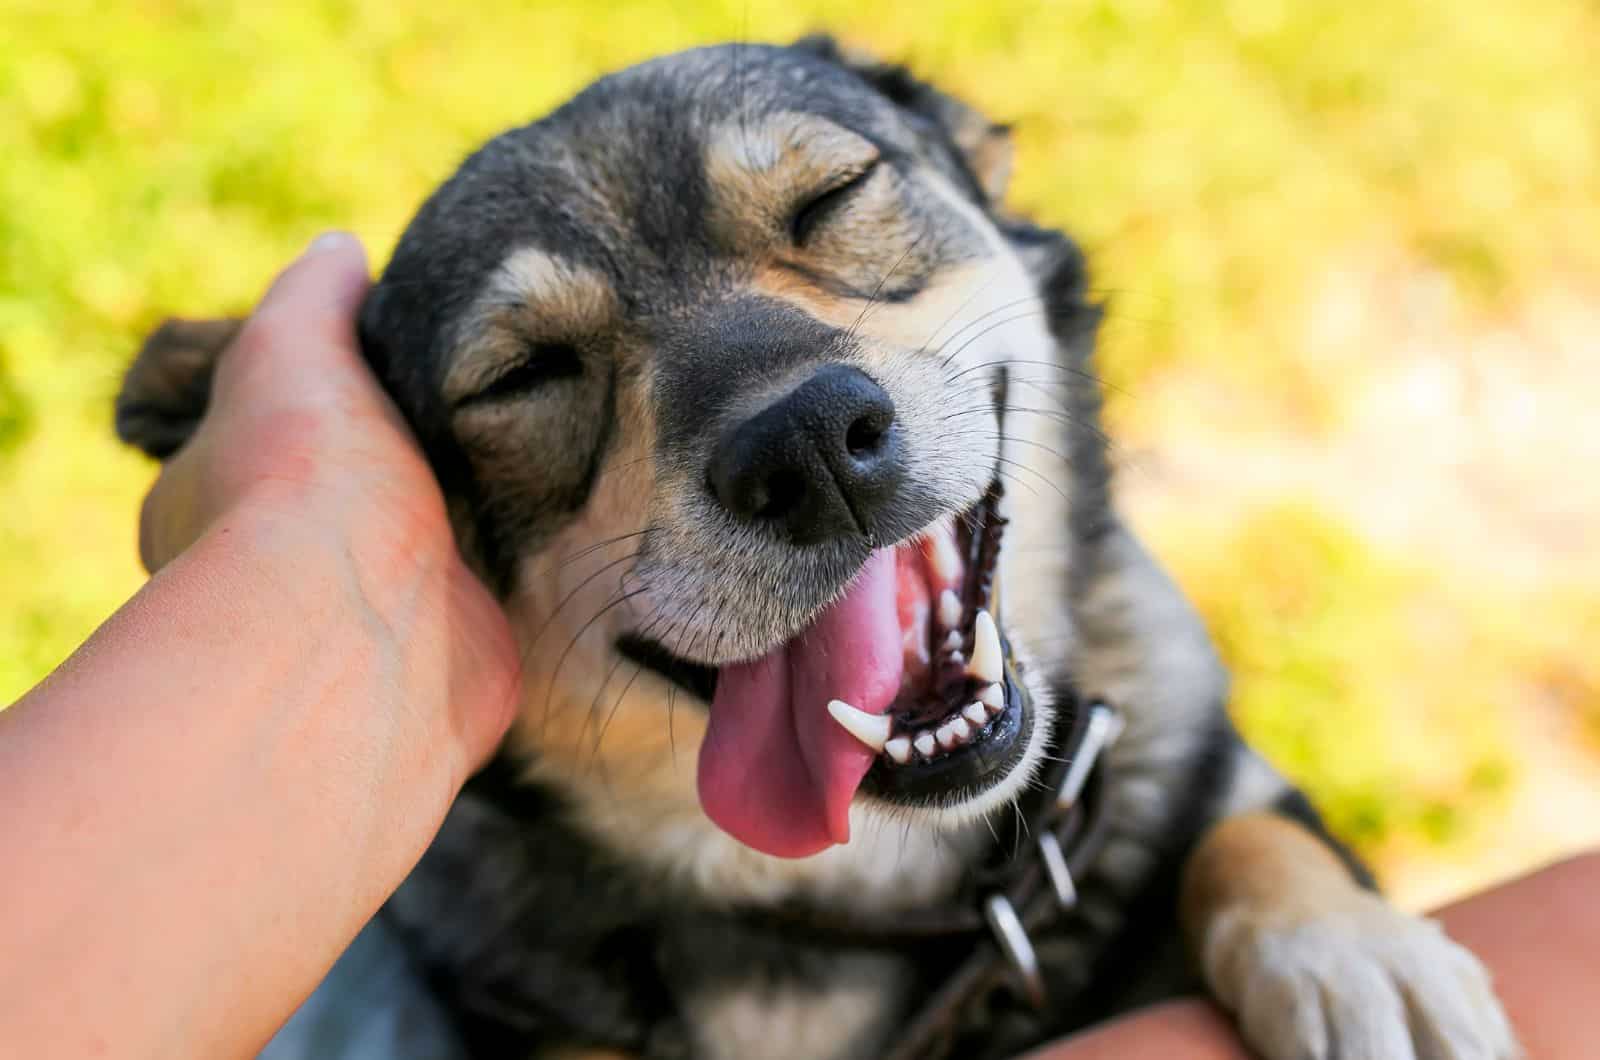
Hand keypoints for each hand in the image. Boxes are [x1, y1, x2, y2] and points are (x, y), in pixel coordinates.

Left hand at [139, 232, 519, 778]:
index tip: (381, 364)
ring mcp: (370, 620)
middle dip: (406, 458)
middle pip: (350, 494)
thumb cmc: (305, 485)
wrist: (367, 631)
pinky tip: (564, 517)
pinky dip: (521, 566)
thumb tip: (341, 249)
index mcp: (212, 499)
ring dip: (473, 513)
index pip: (257, 436)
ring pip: (427, 547)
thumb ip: (314, 296)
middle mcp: (281, 571)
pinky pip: (491, 597)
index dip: (312, 399)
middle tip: (481, 401)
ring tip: (542, 442)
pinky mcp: (454, 653)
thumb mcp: (291, 347)